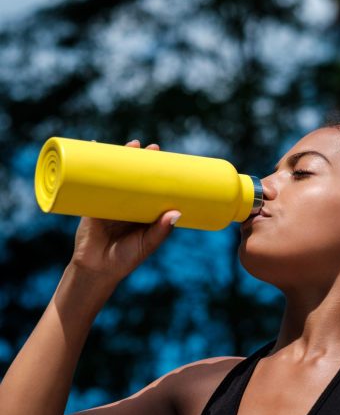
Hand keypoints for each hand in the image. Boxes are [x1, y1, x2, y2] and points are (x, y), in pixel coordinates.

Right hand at [70, 140, 180, 283]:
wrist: (96, 270)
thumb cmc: (125, 259)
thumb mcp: (146, 245)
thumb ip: (160, 232)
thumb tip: (176, 213)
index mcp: (142, 211)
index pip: (152, 186)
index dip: (158, 172)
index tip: (167, 159)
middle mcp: (127, 203)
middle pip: (134, 176)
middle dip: (141, 159)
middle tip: (151, 147)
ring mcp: (109, 201)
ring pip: (115, 175)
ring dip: (119, 157)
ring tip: (130, 144)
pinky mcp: (91, 203)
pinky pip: (90, 181)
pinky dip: (89, 165)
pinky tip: (92, 148)